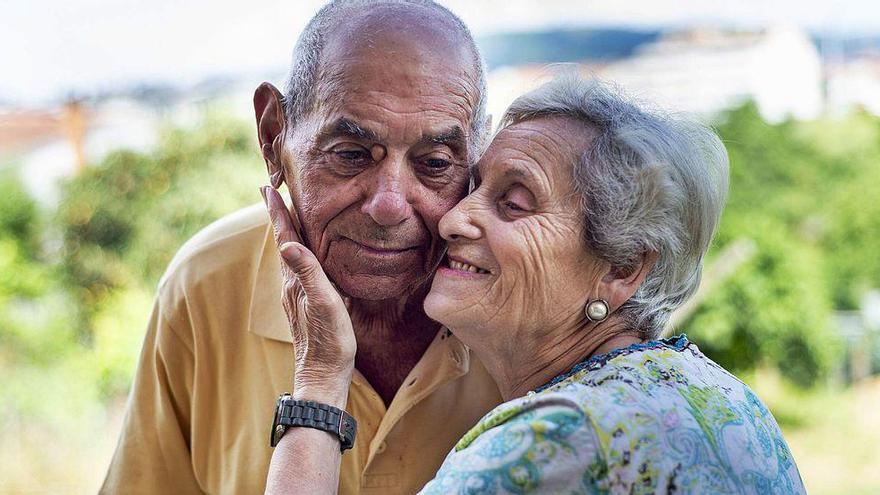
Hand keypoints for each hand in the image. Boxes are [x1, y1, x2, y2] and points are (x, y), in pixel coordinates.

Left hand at [261, 186, 355, 396]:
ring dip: (289, 233)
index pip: (285, 237)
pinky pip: (301, 269)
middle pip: (285, 242)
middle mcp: (291, 285)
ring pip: (292, 255)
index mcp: (295, 280)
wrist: (324, 376)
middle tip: (273, 192)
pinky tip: (309, 255)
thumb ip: (308, 273)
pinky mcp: (306, 305)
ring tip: (290, 215)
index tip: (269, 188)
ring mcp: (297, 295)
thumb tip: (286, 245)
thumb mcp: (324, 303)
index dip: (279, 212)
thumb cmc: (329, 341)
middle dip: (280, 216)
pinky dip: (302, 252)